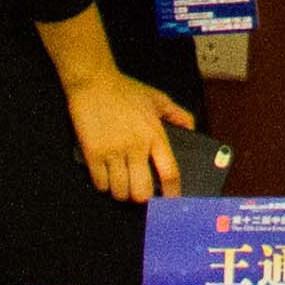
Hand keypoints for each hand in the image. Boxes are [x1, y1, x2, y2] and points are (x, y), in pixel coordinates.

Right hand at [62, 66, 192, 204]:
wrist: (95, 82)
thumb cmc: (127, 91)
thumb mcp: (157, 98)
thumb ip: (177, 114)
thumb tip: (191, 129)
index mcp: (155, 134)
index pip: (170, 172)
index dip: (172, 193)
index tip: (171, 201)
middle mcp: (136, 146)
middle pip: (142, 191)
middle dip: (142, 197)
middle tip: (140, 191)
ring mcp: (113, 152)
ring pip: (120, 191)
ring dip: (121, 191)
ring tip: (121, 182)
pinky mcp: (93, 154)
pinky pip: (100, 184)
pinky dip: (104, 185)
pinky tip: (106, 175)